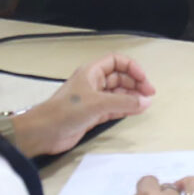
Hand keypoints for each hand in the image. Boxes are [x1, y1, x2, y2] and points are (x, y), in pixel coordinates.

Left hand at [19, 53, 155, 156]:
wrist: (44, 132)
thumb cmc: (66, 111)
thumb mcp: (97, 103)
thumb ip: (123, 102)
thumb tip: (146, 102)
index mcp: (91, 72)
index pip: (116, 61)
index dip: (132, 68)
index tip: (144, 80)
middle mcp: (93, 83)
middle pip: (119, 77)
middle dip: (135, 83)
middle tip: (149, 95)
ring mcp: (93, 99)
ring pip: (118, 93)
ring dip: (131, 97)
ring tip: (145, 104)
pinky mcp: (93, 114)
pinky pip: (114, 107)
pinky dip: (125, 108)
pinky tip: (135, 111)